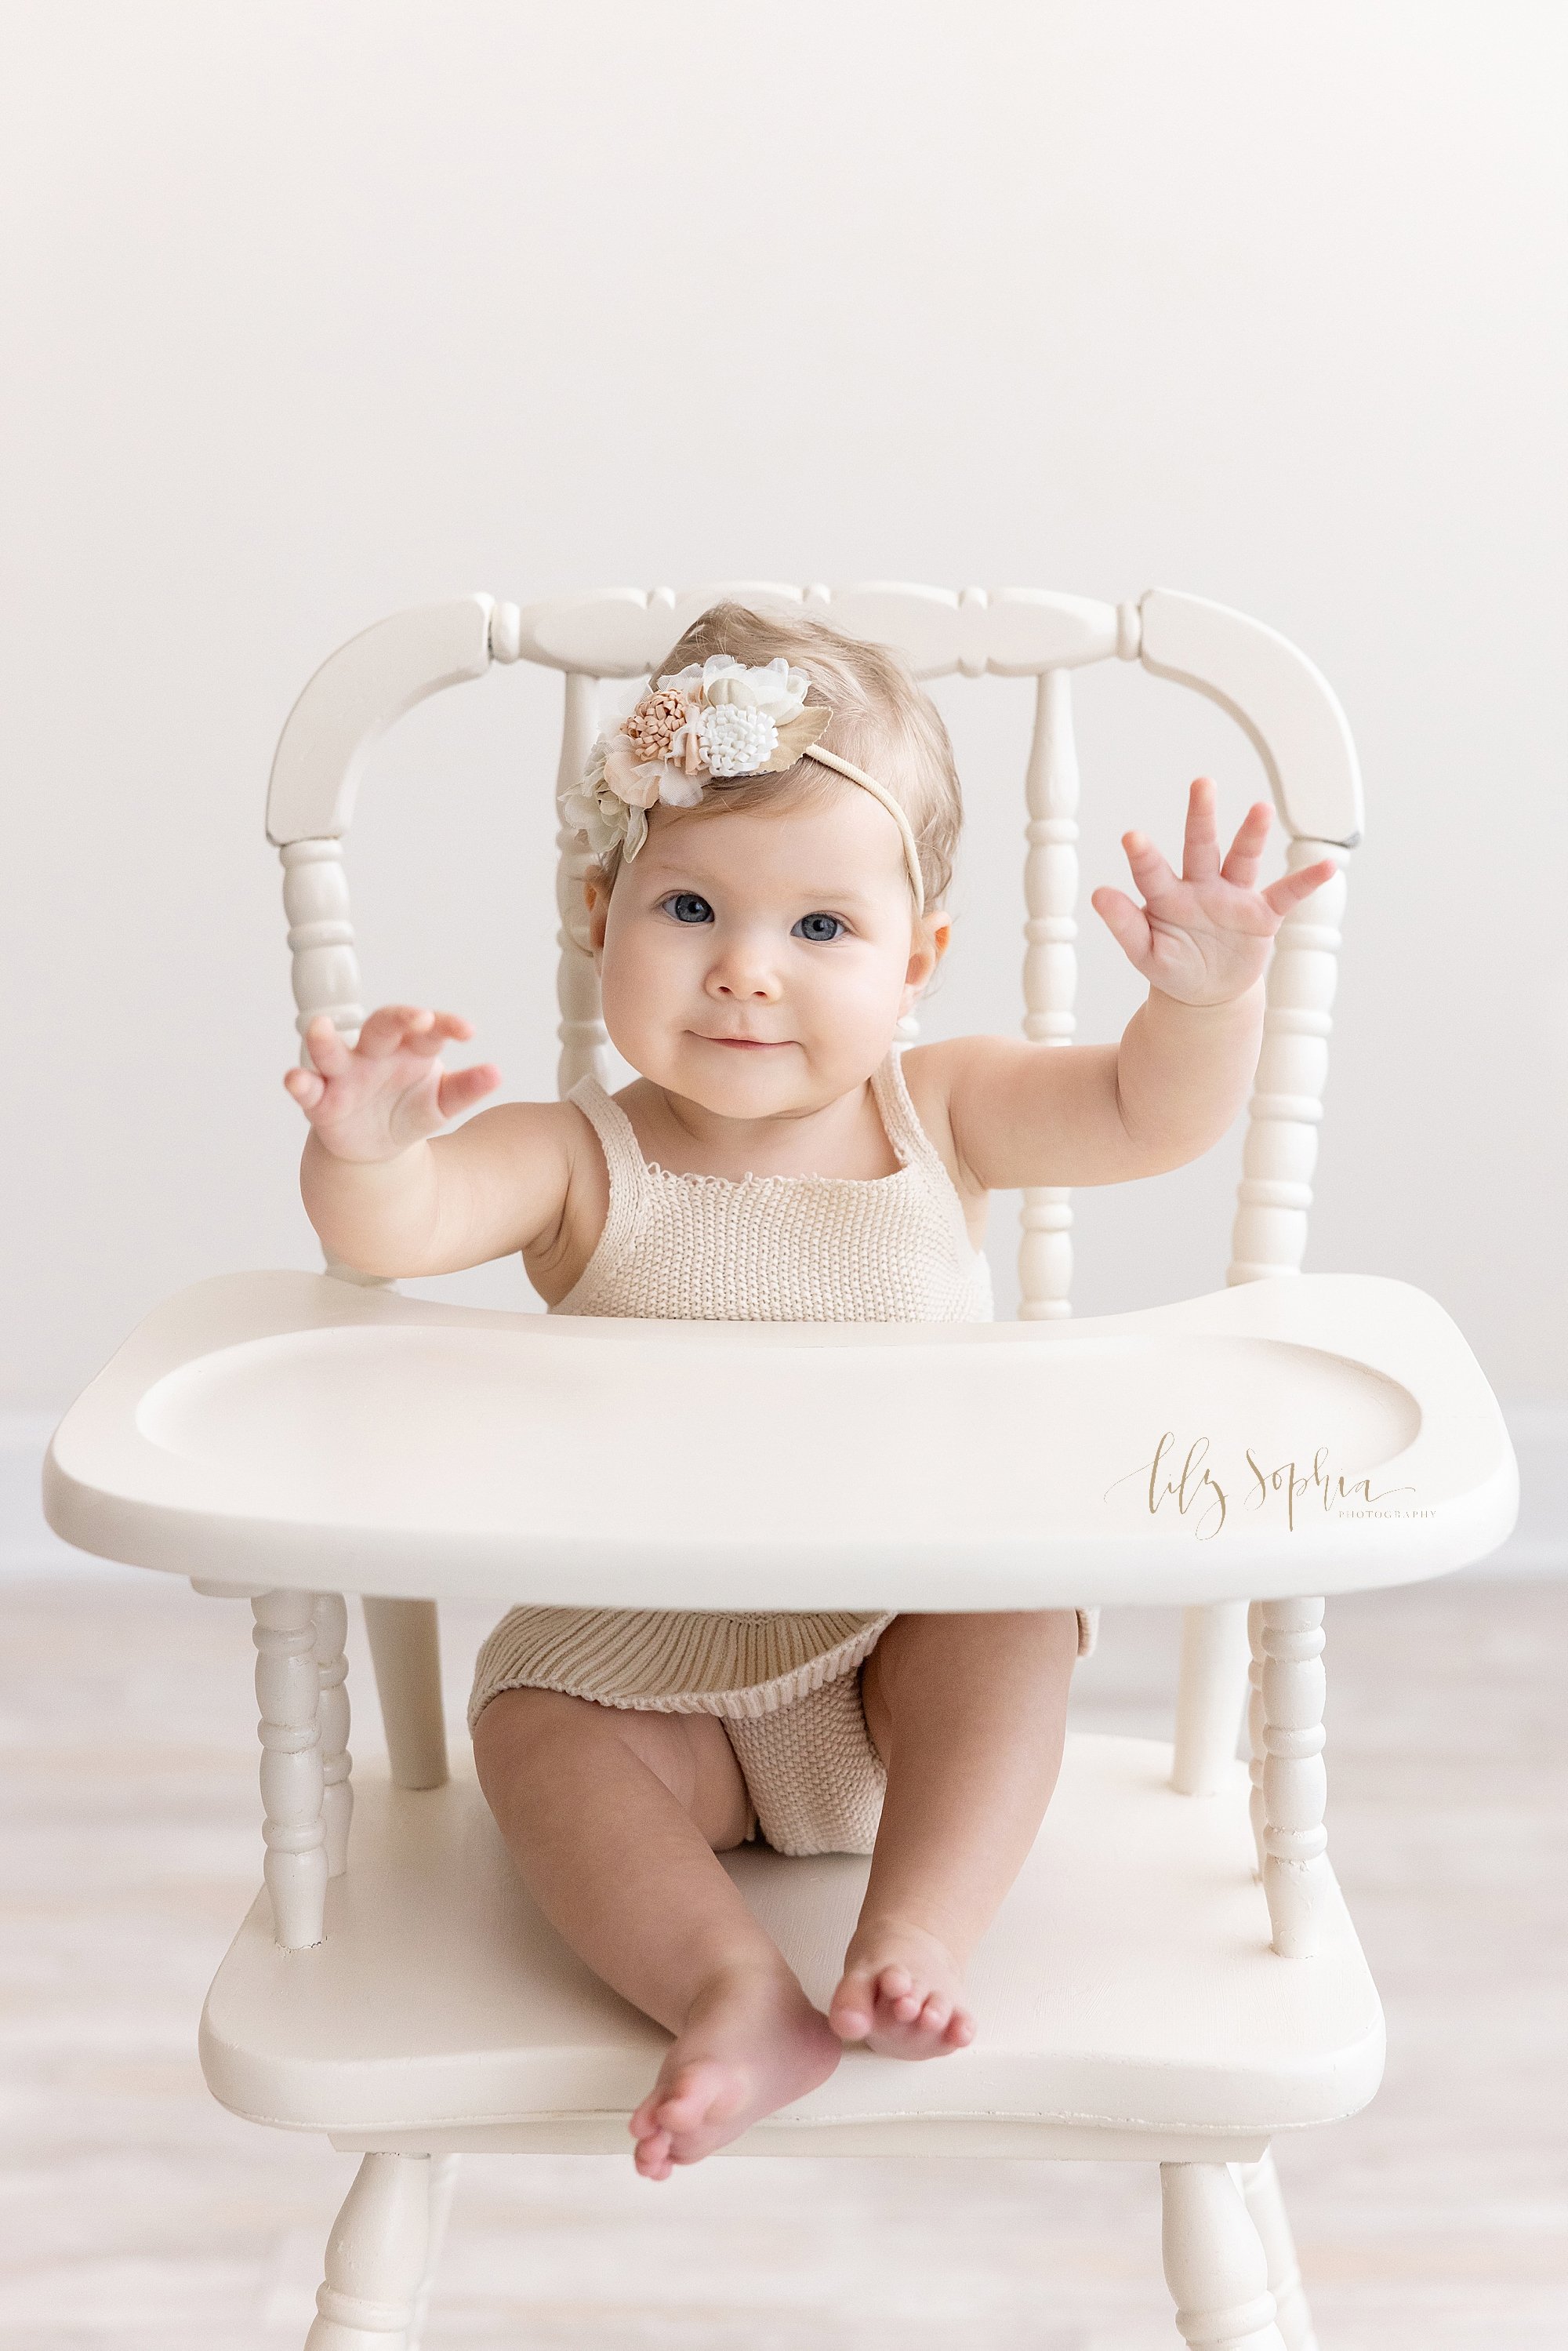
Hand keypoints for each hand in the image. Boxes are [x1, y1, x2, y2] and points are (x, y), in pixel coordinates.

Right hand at [282, 1006, 500, 1163]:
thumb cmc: (409, 1111)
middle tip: (419, 1017)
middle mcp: (375, 1054)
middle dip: (398, 1018)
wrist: (377, 1150)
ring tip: (322, 1028)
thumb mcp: (442, 1105)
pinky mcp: (321, 1101)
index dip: (447, 1025)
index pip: (428, 1030)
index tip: (468, 1031)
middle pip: (382, 1026)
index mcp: (409, 1049)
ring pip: (332, 1051)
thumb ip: (466, 1089)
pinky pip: (308, 1088)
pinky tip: (295, 1079)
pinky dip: (299, 1083)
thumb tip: (497, 1073)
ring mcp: (345, 1075)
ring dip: (324, 1039)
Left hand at [1090, 777, 1336, 1006]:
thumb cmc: (1172, 965)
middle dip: (1201, 817)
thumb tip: (1098, 894)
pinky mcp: (1262, 914)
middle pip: (1200, 846)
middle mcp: (1201, 886)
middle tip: (1201, 784)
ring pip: (1243, 859)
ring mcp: (1233, 897)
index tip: (1131, 838)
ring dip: (1252, 835)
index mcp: (1166, 896)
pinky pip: (1286, 894)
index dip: (1144, 857)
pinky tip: (1327, 866)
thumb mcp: (1145, 953)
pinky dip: (1306, 882)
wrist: (1206, 992)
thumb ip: (1125, 925)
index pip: (1153, 873)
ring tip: (1261, 809)